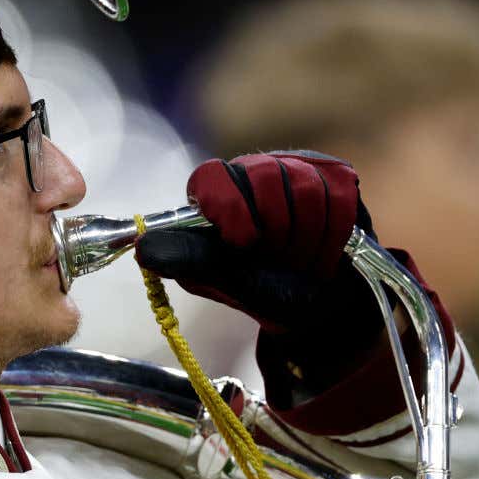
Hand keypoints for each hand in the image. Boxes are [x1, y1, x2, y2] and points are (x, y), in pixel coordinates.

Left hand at [135, 151, 370, 330]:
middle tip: (277, 258)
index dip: (231, 207)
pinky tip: (325, 249)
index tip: (244, 244)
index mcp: (218, 196)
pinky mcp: (334, 176)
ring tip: (301, 258)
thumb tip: (142, 247)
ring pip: (302, 183)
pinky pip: (336, 191)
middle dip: (275, 229)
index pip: (213, 175)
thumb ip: (190, 258)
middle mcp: (253, 174)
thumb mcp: (227, 280)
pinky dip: (332, 232)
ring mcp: (296, 169)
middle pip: (263, 173)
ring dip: (304, 236)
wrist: (327, 308)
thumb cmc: (268, 292)